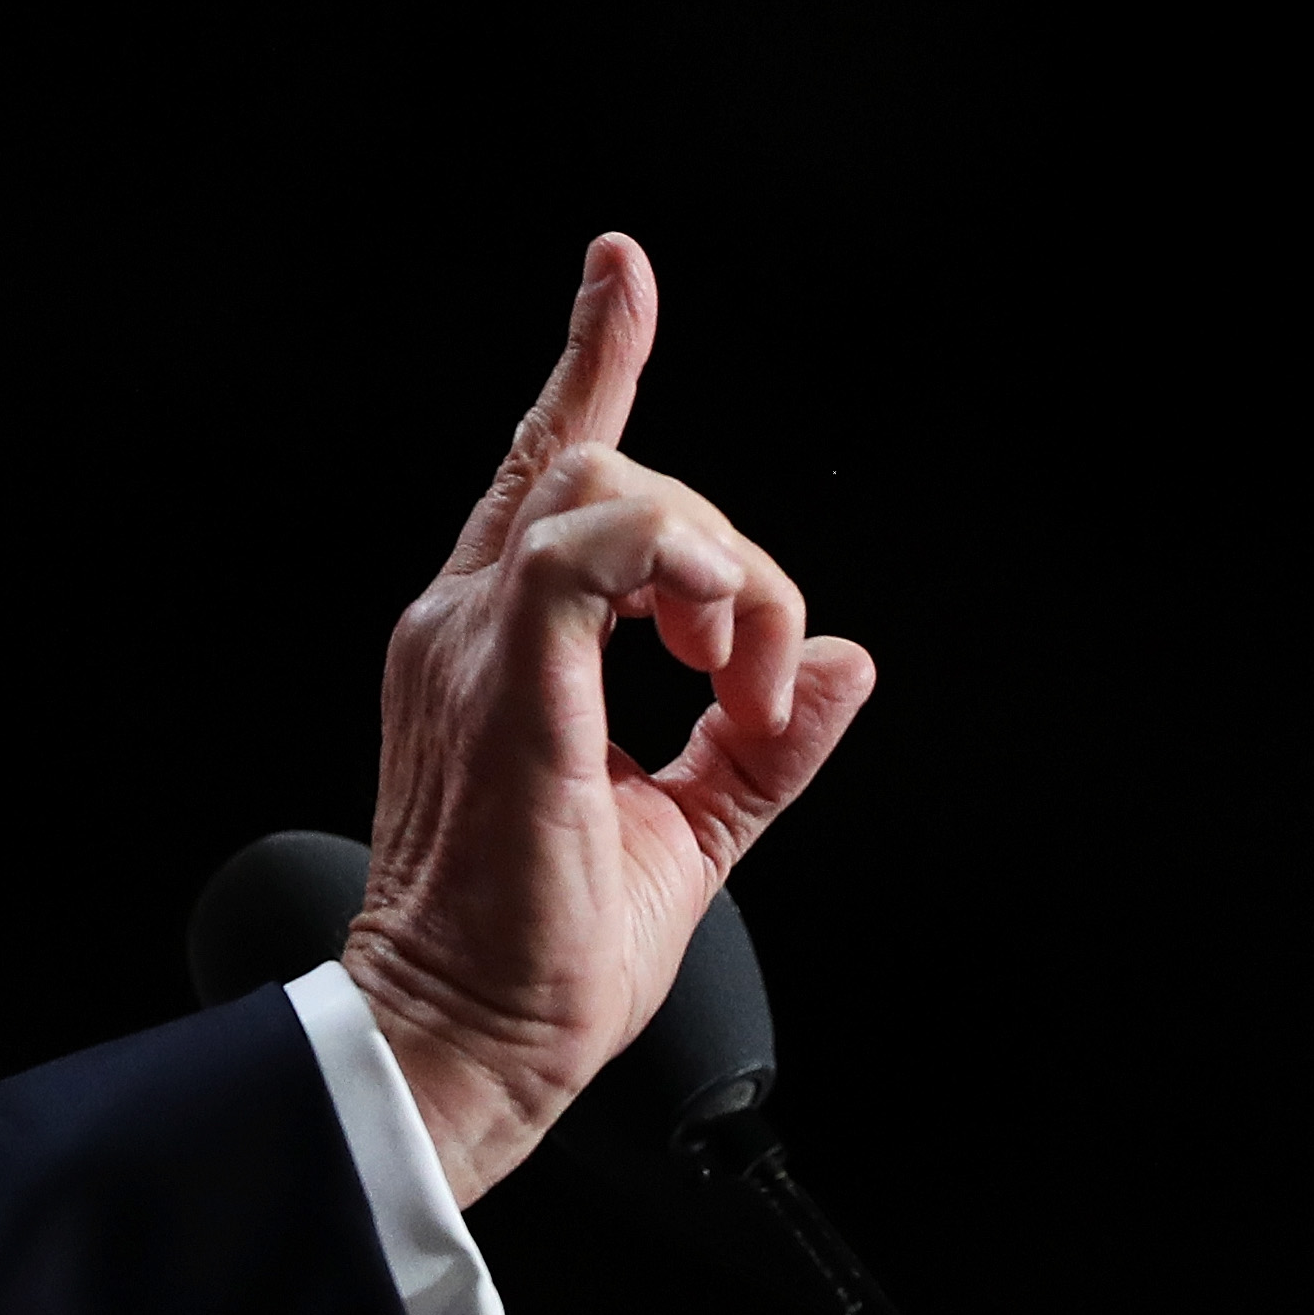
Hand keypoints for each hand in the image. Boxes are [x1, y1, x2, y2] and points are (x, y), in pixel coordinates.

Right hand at [345, 235, 875, 1202]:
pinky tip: (715, 662)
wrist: (465, 1045)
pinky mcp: (500, 676)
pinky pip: (589, 548)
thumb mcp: (692, 831)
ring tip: (736, 694)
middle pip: (613, 471)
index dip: (591, 358)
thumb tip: (848, 668)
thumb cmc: (544, 959)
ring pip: (614, 487)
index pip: (547, 470)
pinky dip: (680, 577)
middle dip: (727, 557)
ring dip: (718, 575)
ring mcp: (470, 641)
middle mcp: (467, 622)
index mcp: (498, 646)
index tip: (620, 269)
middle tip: (753, 694)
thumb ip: (764, 744)